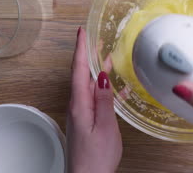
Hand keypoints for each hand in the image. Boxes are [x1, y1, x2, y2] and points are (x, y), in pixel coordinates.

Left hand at [67, 27, 121, 172]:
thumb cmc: (95, 158)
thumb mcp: (104, 127)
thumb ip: (103, 100)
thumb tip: (101, 76)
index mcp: (80, 105)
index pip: (78, 70)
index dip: (80, 49)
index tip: (81, 32)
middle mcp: (78, 106)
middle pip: (82, 74)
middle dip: (89, 55)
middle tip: (97, 39)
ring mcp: (81, 113)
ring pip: (89, 85)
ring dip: (97, 70)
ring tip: (108, 58)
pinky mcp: (86, 120)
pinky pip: (94, 98)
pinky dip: (104, 88)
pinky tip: (115, 87)